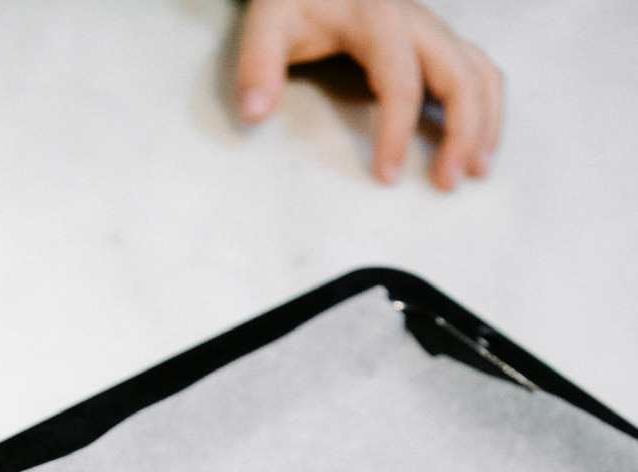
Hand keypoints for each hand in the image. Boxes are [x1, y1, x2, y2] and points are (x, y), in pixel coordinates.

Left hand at [236, 0, 503, 189]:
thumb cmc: (297, 0)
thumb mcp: (268, 23)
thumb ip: (259, 67)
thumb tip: (255, 113)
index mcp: (378, 16)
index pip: (401, 81)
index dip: (397, 131)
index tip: (387, 176)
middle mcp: (416, 19)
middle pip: (459, 75)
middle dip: (462, 131)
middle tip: (448, 182)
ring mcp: (432, 29)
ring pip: (480, 70)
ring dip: (485, 122)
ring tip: (476, 170)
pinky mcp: (438, 39)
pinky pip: (478, 69)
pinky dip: (487, 107)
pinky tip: (477, 142)